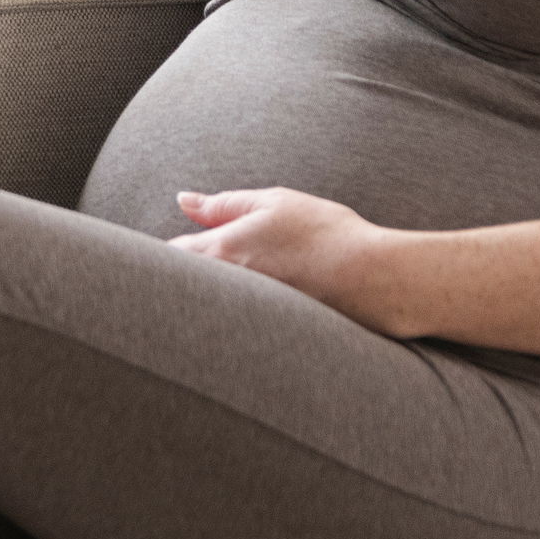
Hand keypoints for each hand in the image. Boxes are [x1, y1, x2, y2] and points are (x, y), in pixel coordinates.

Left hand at [170, 187, 412, 331]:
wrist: (371, 279)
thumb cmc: (325, 234)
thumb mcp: (273, 203)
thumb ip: (222, 204)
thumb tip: (183, 200)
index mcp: (221, 251)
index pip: (169, 256)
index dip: (168, 253)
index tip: (181, 248)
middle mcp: (224, 288)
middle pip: (181, 287)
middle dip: (185, 279)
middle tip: (206, 269)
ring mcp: (242, 316)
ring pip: (206, 308)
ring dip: (212, 298)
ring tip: (244, 285)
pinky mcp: (262, 338)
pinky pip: (233, 326)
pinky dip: (237, 317)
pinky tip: (261, 309)